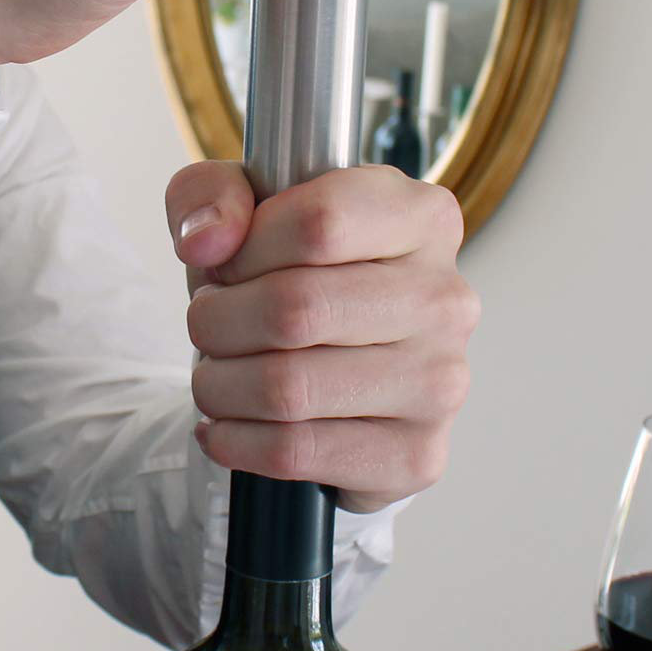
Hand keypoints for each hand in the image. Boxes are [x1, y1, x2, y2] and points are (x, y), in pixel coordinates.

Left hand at [167, 162, 477, 512]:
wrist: (333, 370)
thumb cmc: (289, 275)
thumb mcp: (239, 210)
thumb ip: (208, 195)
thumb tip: (205, 240)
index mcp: (421, 217)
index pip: (317, 223)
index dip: (244, 249)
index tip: (226, 265)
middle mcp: (445, 298)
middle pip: (294, 308)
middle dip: (215, 320)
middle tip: (207, 324)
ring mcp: (439, 382)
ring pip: (287, 387)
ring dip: (218, 384)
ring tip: (216, 374)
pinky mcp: (415, 455)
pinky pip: (294, 451)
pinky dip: (234, 441)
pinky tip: (228, 425)